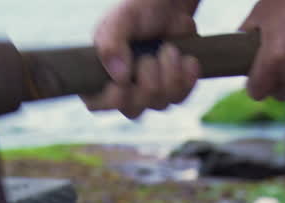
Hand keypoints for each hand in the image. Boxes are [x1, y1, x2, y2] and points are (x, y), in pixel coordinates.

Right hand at [83, 0, 202, 118]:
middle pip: (133, 111)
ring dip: (169, 75)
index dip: (111, 100)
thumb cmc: (139, 11)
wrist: (171, 6)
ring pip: (160, 105)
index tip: (125, 81)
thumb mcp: (121, 20)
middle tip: (149, 57)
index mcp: (100, 73)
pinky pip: (181, 98)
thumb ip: (112, 44)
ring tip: (169, 49)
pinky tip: (187, 60)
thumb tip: (119, 77)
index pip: (96, 104)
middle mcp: (123, 89)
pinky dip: (187, 78)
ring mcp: (149, 94)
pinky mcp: (173, 92)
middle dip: (147, 84)